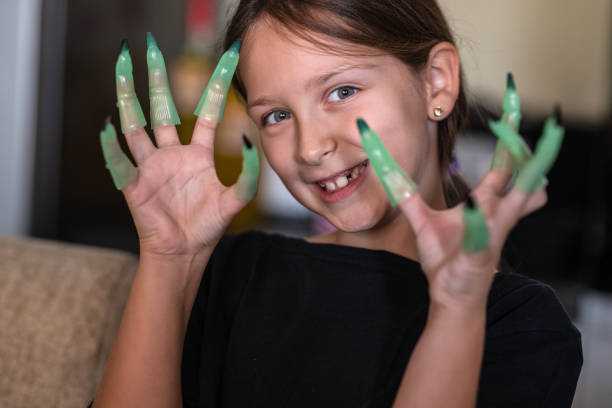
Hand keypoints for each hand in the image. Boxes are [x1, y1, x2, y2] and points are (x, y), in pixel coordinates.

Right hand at [99, 34, 258, 258]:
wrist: (184, 252)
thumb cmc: (208, 226)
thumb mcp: (235, 200)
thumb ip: (247, 175)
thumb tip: (250, 140)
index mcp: (198, 155)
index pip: (207, 113)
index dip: (216, 88)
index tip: (223, 62)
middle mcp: (173, 154)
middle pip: (162, 109)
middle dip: (156, 80)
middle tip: (150, 49)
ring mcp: (151, 166)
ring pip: (136, 126)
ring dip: (128, 99)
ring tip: (120, 70)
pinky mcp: (134, 183)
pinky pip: (120, 160)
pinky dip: (111, 144)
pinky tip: (106, 125)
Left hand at [357, 75, 563, 312]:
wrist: (450, 296)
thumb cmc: (445, 260)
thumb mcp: (425, 224)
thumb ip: (410, 198)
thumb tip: (391, 178)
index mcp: (486, 204)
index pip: (503, 165)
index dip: (508, 139)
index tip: (510, 112)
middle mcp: (496, 214)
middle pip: (517, 175)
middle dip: (525, 150)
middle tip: (537, 124)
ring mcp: (492, 233)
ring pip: (515, 201)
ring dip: (523, 179)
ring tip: (531, 156)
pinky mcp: (481, 254)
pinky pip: (483, 232)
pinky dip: (478, 219)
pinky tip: (476, 205)